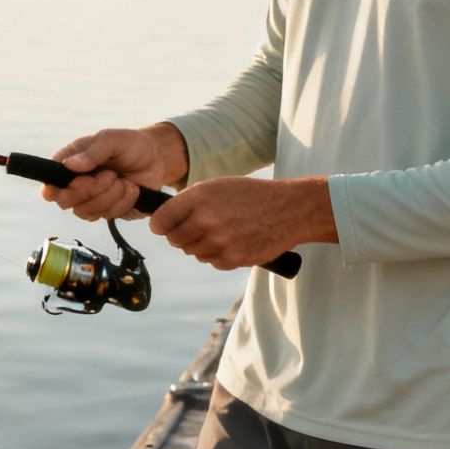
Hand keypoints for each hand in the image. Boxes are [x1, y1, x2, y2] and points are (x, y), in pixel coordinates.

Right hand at [40, 124, 188, 220]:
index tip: (80, 182)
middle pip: (66, 203)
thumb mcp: (112, 140)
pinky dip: (124, 202)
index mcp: (70, 165)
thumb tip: (69, 164)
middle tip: (110, 175)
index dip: (56, 190)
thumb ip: (92, 152)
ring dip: (110, 196)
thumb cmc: (130, 144)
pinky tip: (132, 189)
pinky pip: (109, 216)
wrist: (156, 158)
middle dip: (91, 190)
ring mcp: (92, 201)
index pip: (50, 185)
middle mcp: (76, 186)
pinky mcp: (109, 212)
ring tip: (123, 180)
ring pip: (88, 212)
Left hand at [147, 176, 335, 269]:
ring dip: (201, 245)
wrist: (289, 210)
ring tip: (221, 232)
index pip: (161, 221)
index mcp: (200, 197)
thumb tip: (164, 220)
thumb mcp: (218, 186)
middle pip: (175, 240)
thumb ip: (190, 201)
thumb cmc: (252, 195)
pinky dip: (218, 255)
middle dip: (181, 236)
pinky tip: (233, 241)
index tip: (163, 226)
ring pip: (193, 252)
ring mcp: (219, 242)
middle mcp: (206, 220)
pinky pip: (212, 262)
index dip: (160, 225)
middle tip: (195, 229)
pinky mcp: (232, 259)